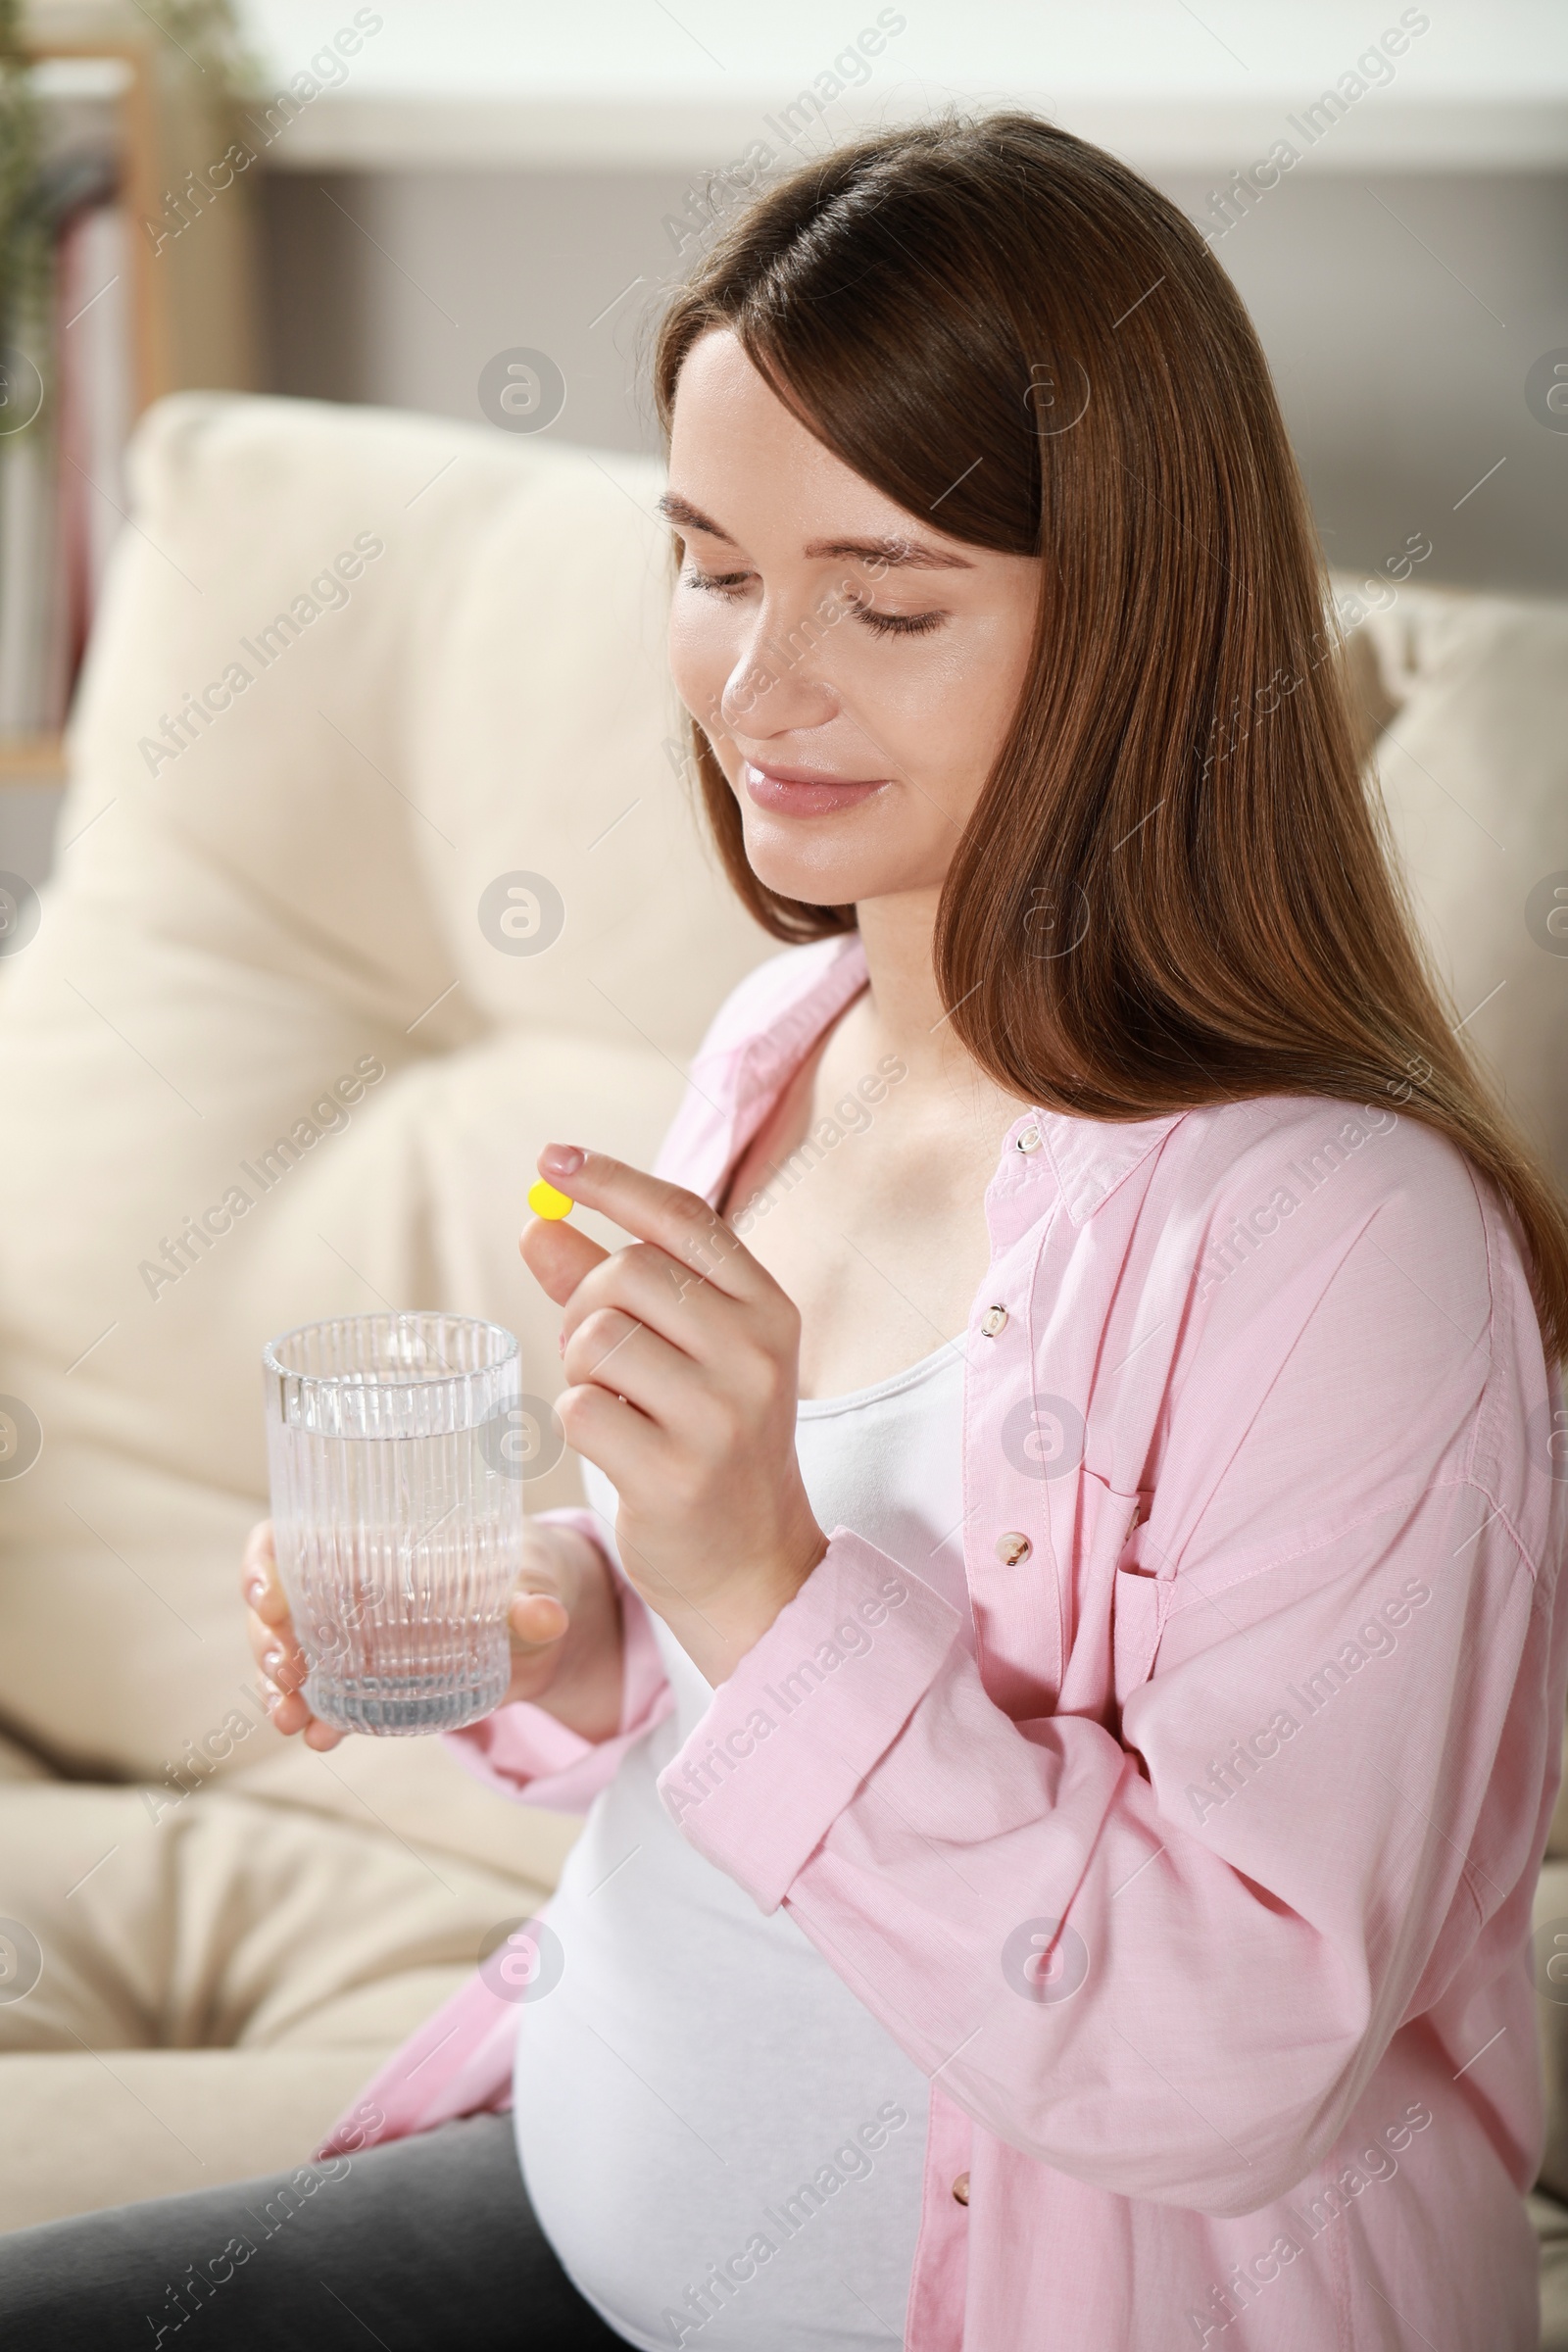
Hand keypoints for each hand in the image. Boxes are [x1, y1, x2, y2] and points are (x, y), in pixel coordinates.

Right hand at [241, 1513, 624, 1747]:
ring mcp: (357, 1640)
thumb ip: (531, 1599)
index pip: (292, 1540)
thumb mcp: (529, 1579)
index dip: (264, 1564)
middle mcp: (352, 1590)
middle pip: (279, 1606)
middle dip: (267, 1639)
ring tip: (289, 1717)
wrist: (544, 1625)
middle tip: (285, 1671)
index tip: (266, 1597)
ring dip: (279, 1688)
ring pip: (291, 1657)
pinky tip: (317, 1738)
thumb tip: (545, 1616)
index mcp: (374, 1544)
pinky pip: (327, 1700)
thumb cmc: (524, 1573)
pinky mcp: (375, 1684)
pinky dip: (315, 1719)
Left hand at [520, 1145, 827, 1684]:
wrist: (753, 1567)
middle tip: (591, 1353)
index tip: (550, 1158)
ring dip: (578, 1370)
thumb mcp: (680, 1356)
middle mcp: (755, 1352)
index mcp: (768, 1309)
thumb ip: (609, 1289)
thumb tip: (534, 1224)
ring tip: (613, 1406)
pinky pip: (580, 1409)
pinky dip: (577, 1422)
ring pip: (596, 1339)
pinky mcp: (676, 1472)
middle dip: (582, 1305)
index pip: (682, 1216)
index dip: (611, 1180)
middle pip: (626, 1273)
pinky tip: (615, 1448)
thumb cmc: (708, 1446)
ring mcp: (721, 1415)